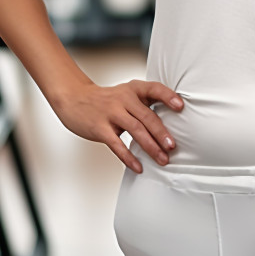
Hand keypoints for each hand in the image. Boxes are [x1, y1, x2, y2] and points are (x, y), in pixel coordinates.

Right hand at [50, 79, 183, 171]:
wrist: (74, 98)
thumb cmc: (105, 100)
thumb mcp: (126, 94)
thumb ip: (144, 104)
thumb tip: (168, 123)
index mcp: (133, 89)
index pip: (154, 88)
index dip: (168, 96)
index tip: (180, 106)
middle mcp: (124, 98)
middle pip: (147, 116)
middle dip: (161, 133)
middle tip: (172, 146)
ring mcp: (111, 113)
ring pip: (136, 130)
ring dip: (150, 146)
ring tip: (162, 158)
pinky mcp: (100, 128)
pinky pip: (117, 144)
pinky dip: (129, 157)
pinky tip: (138, 166)